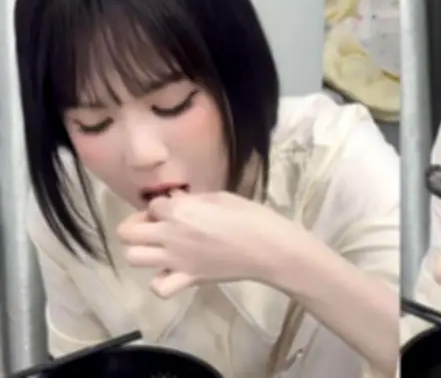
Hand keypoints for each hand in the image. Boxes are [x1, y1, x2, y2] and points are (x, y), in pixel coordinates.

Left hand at [117, 191, 314, 297]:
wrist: (268, 247)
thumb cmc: (250, 216)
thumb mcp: (221, 197)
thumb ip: (193, 199)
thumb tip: (177, 199)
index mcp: (179, 210)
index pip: (152, 204)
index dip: (162, 205)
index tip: (176, 207)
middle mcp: (170, 234)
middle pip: (127, 232)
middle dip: (137, 225)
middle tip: (156, 226)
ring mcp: (176, 259)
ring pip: (133, 257)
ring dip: (142, 251)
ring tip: (160, 248)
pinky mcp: (188, 279)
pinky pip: (159, 288)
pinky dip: (160, 283)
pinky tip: (171, 273)